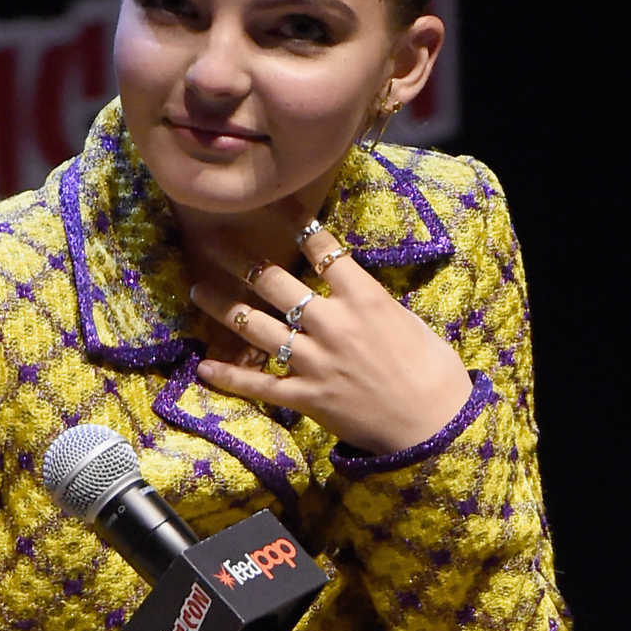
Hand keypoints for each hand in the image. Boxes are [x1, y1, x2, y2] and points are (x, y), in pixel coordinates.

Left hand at [189, 219, 473, 453]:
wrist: (432, 425)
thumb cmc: (433, 371)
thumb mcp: (407, 321)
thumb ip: (372, 303)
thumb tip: (352, 291)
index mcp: (364, 298)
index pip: (324, 249)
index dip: (297, 223)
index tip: (274, 206)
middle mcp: (332, 324)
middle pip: (275, 281)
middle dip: (240, 258)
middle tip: (212, 241)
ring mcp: (314, 361)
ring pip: (255, 327)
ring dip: (222, 306)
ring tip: (197, 290)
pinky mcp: (305, 397)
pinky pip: (258, 384)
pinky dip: (228, 377)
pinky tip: (203, 367)